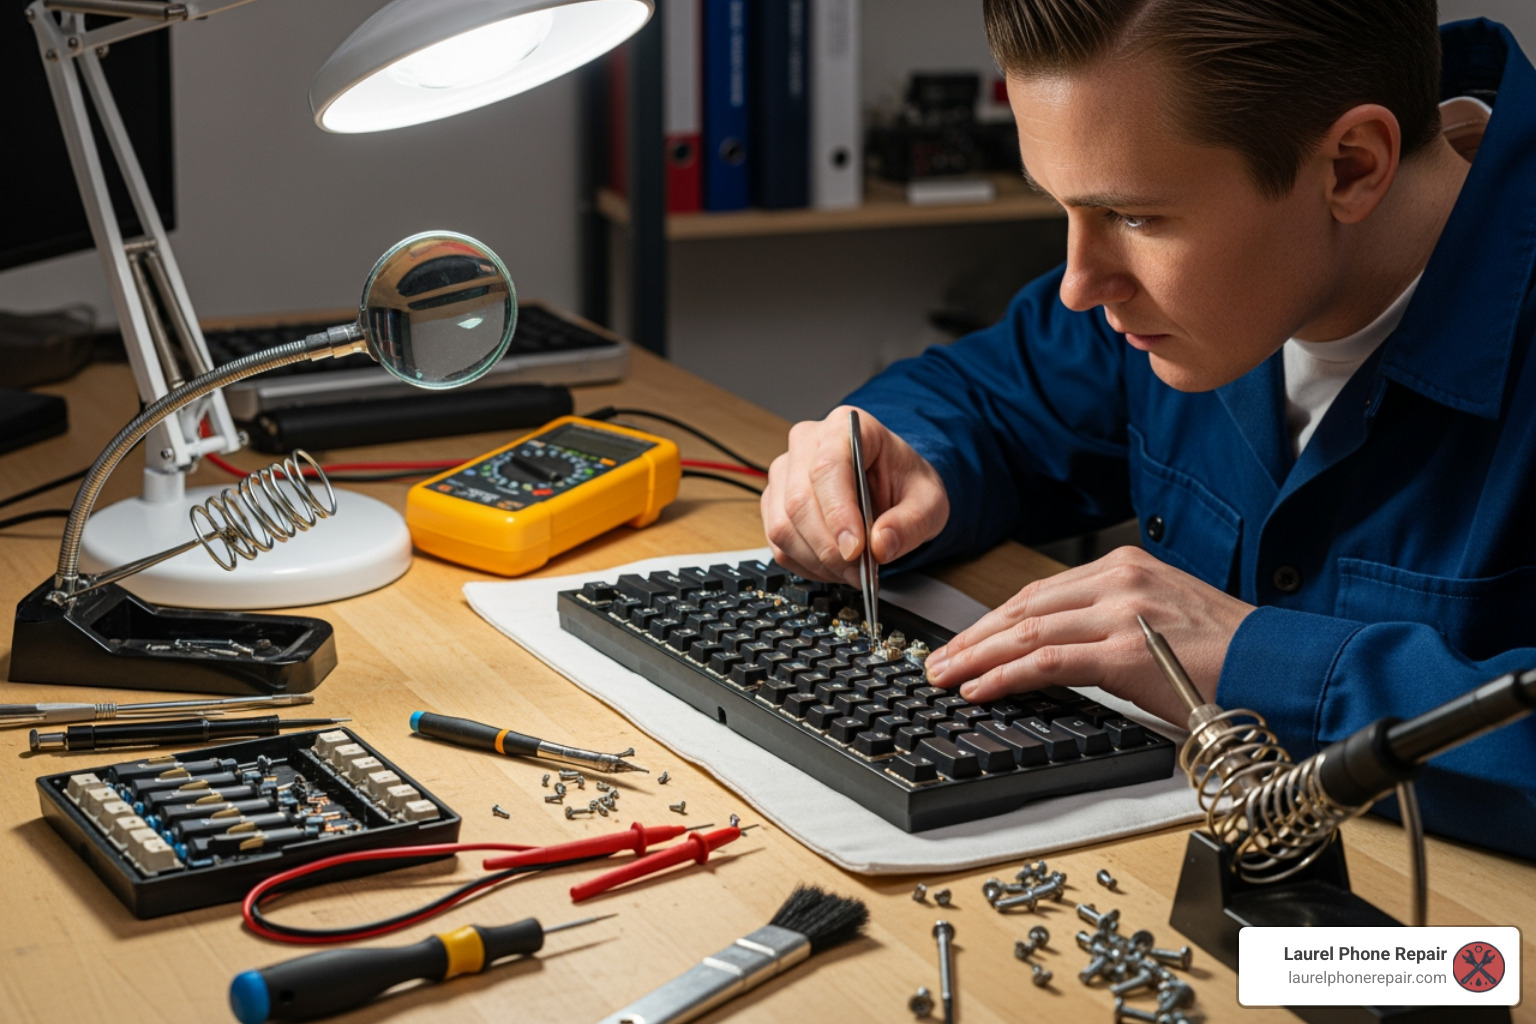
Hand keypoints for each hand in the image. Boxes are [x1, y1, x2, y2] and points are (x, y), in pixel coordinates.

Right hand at [762, 406, 949, 583]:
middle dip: (829, 547)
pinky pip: (778, 543)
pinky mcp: (774, 503)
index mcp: (846, 428)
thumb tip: (880, 546)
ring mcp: (785, 473)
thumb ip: (911, 523)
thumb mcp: (929, 501)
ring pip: (783, 526)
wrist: (891, 486)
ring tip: (853, 571)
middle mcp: (807, 444)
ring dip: (818, 560)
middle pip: (799, 501)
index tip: (856, 549)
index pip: (828, 467)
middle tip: (861, 571)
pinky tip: (834, 567)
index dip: (837, 512)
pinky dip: (807, 565)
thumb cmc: (905, 483)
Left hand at [923, 546, 1254, 725]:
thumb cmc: (1227, 657)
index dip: (993, 621)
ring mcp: (1122, 612)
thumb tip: (1056, 656)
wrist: (1280, 665)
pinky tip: (979, 689)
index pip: (1039, 593)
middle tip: (937, 662)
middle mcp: (1119, 580)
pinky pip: (1048, 662)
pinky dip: (1006, 677)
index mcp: (1125, 567)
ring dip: (977, 657)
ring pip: (1027, 632)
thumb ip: (1109, 626)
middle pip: (1024, 608)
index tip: (963, 643)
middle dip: (973, 638)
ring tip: (945, 677)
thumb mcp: (1160, 624)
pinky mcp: (1126, 650)